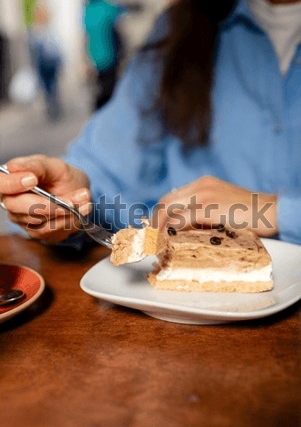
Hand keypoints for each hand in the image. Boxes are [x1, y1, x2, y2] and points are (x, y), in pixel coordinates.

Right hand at [0, 155, 90, 242]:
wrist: (77, 192)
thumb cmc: (61, 177)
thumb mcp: (54, 166)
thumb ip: (37, 166)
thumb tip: (14, 167)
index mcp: (11, 180)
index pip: (1, 184)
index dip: (12, 184)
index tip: (32, 179)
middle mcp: (12, 202)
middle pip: (17, 207)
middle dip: (47, 204)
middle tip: (70, 199)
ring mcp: (23, 219)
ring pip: (38, 220)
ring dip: (65, 211)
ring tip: (84, 198)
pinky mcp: (37, 232)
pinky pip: (51, 230)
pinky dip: (70, 220)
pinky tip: (83, 208)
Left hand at [153, 175, 277, 237]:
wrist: (271, 211)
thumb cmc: (251, 213)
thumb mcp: (223, 206)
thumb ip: (205, 213)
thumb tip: (185, 228)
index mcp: (203, 184)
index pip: (172, 196)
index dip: (159, 213)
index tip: (155, 228)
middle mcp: (200, 186)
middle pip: (165, 201)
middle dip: (153, 221)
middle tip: (151, 238)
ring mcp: (203, 196)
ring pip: (168, 209)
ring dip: (157, 227)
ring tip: (155, 242)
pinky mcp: (208, 209)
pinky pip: (179, 220)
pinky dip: (169, 231)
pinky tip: (166, 241)